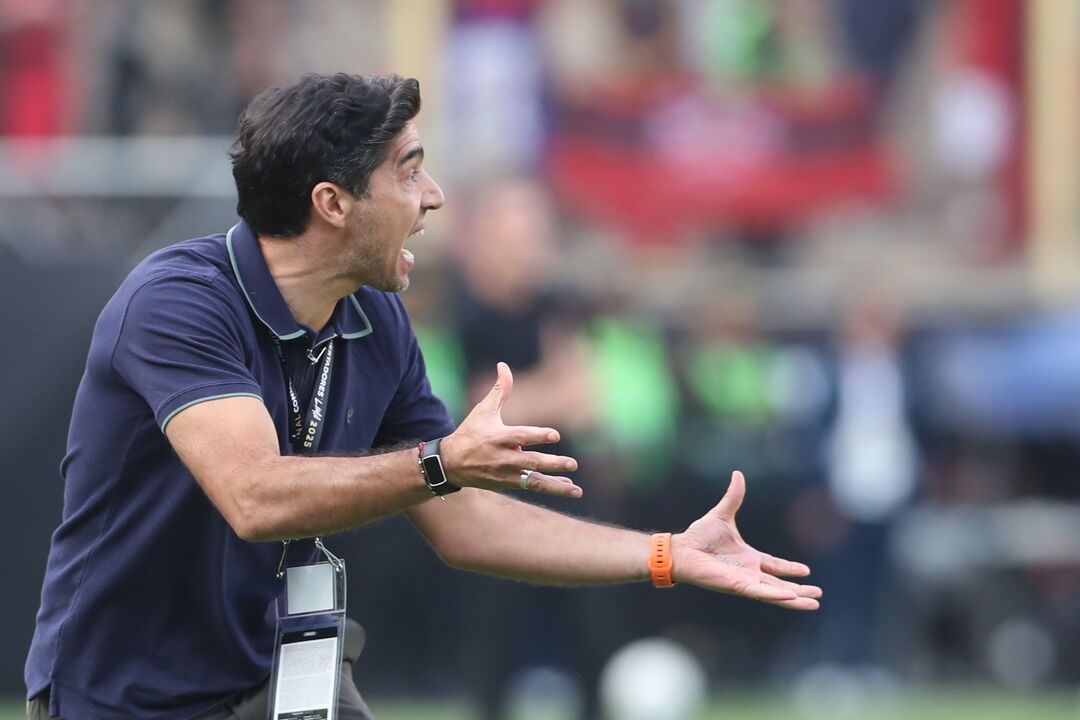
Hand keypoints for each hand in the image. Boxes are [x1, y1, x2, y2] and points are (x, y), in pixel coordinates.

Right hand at [439, 363, 581, 497]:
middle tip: (573, 464)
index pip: (520, 436)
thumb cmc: (471, 432)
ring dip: (556, 486)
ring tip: (576, 490)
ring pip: (534, 481)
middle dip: (553, 464)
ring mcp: (506, 473)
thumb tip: (503, 365)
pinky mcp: (507, 484)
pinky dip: (550, 486)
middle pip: (531, 462)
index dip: (537, 435)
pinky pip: (531, 486)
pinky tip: (568, 487)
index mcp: (498, 437)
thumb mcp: (484, 410)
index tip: (555, 435)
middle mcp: (503, 457)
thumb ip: (500, 390)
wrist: (451, 464)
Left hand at [672, 471, 821, 609]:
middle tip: (817, 594)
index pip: (773, 565)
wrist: (682, 549)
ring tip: (814, 605)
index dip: (789, 569)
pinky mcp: (737, 586)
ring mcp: (744, 581)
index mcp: (748, 557)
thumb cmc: (699, 536)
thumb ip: (734, 497)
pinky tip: (792, 597)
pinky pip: (760, 593)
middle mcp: (748, 572)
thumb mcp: (722, 514)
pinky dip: (777, 596)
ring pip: (775, 593)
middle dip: (799, 590)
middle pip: (779, 584)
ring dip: (795, 599)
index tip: (806, 570)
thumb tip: (738, 474)